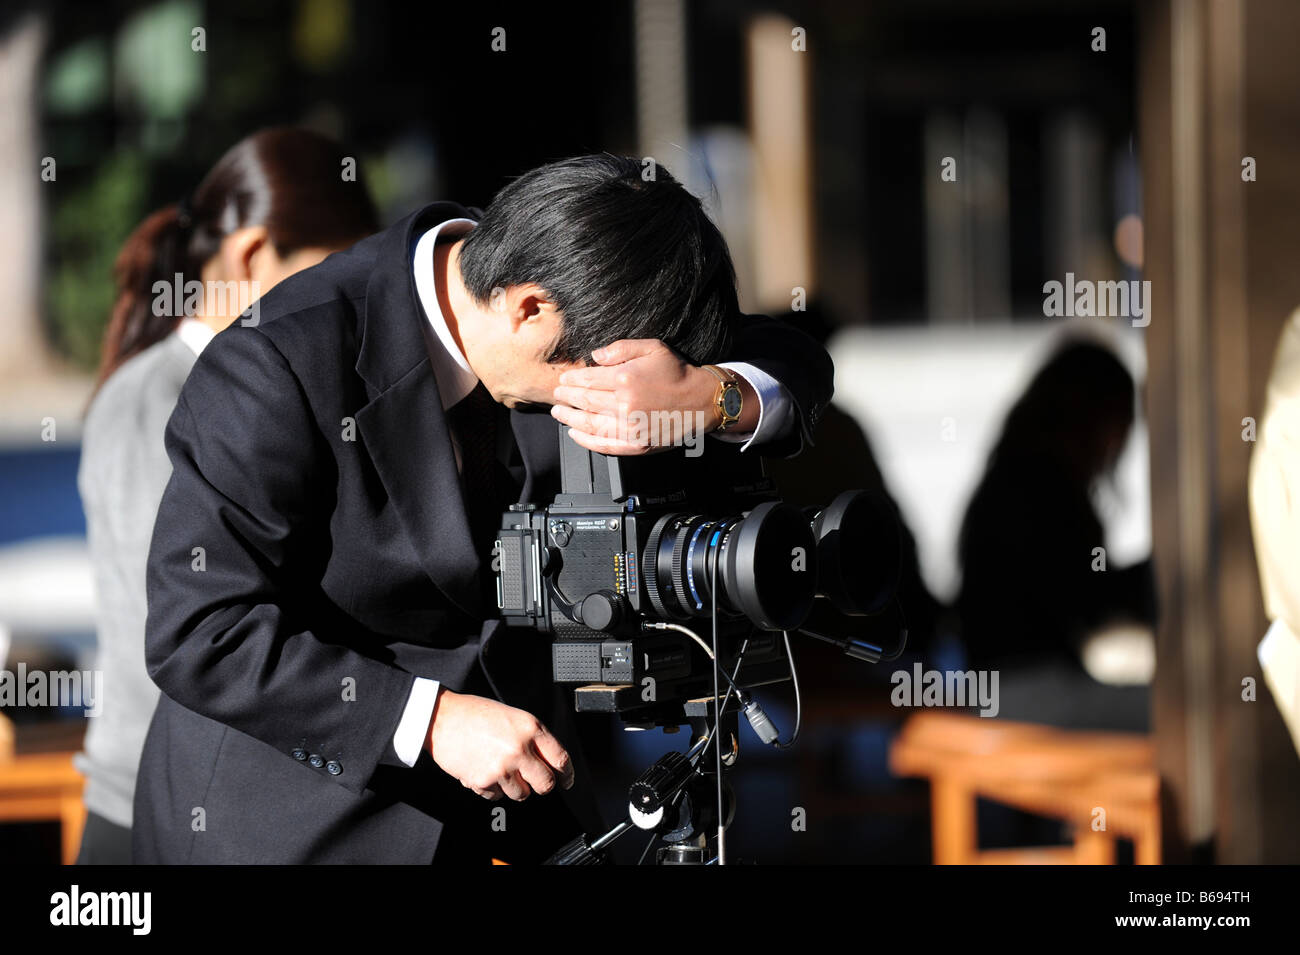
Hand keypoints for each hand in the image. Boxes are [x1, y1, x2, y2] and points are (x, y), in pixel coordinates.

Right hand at [426, 689, 573, 800]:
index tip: (566, 780)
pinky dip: (493, 788)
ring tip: (500, 768)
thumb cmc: (476, 714)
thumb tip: (550, 763)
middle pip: (545, 784)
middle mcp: (519, 748)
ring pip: (522, 794)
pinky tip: (484, 769)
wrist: (442, 718)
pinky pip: (498, 796)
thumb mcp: (513, 716)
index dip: (567, 774)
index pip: (561, 759)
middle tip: (533, 780)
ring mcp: (501, 767)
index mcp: (530, 728)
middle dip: (542, 785)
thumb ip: (533, 738)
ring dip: (514, 786)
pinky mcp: (483, 781)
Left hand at [551, 339, 751, 454]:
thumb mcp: (652, 348)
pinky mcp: (636, 444)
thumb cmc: (677, 372)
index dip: (572, 379)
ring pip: (589, 423)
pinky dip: (586, 441)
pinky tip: (575, 434)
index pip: (588, 379)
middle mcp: (624, 404)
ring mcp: (630, 427)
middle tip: (557, 395)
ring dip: (569, 418)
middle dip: (567, 397)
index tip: (564, 379)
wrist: (701, 401)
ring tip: (558, 413)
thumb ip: (621, 348)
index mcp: (625, 379)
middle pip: (586, 400)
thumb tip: (594, 356)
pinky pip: (604, 444)